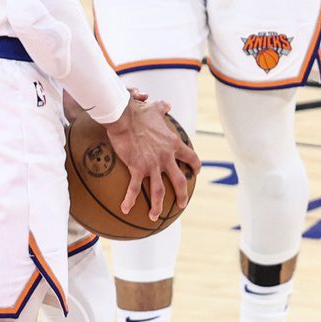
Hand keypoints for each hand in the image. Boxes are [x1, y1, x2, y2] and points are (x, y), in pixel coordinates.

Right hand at [103, 91, 200, 219]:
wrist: (124, 116)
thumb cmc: (138, 111)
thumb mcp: (154, 108)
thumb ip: (162, 108)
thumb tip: (167, 105)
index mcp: (173, 143)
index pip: (190, 157)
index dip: (195, 165)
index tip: (196, 172)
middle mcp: (166, 157)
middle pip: (180, 181)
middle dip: (182, 195)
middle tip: (181, 205)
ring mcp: (152, 165)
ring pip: (160, 191)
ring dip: (158, 206)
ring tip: (155, 216)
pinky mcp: (137, 168)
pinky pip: (134, 188)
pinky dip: (130, 200)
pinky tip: (125, 209)